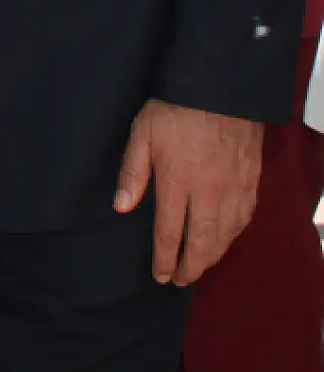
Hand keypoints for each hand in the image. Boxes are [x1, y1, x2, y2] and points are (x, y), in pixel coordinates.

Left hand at [114, 99, 262, 285]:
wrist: (221, 90)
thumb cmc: (175, 109)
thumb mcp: (142, 135)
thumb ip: (132, 173)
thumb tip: (121, 207)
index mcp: (177, 182)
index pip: (169, 233)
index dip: (165, 258)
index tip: (160, 275)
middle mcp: (208, 192)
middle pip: (201, 242)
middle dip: (190, 266)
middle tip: (180, 281)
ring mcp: (233, 189)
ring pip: (225, 235)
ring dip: (212, 256)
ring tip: (199, 267)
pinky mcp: (250, 182)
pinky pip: (244, 219)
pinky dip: (233, 236)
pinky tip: (225, 240)